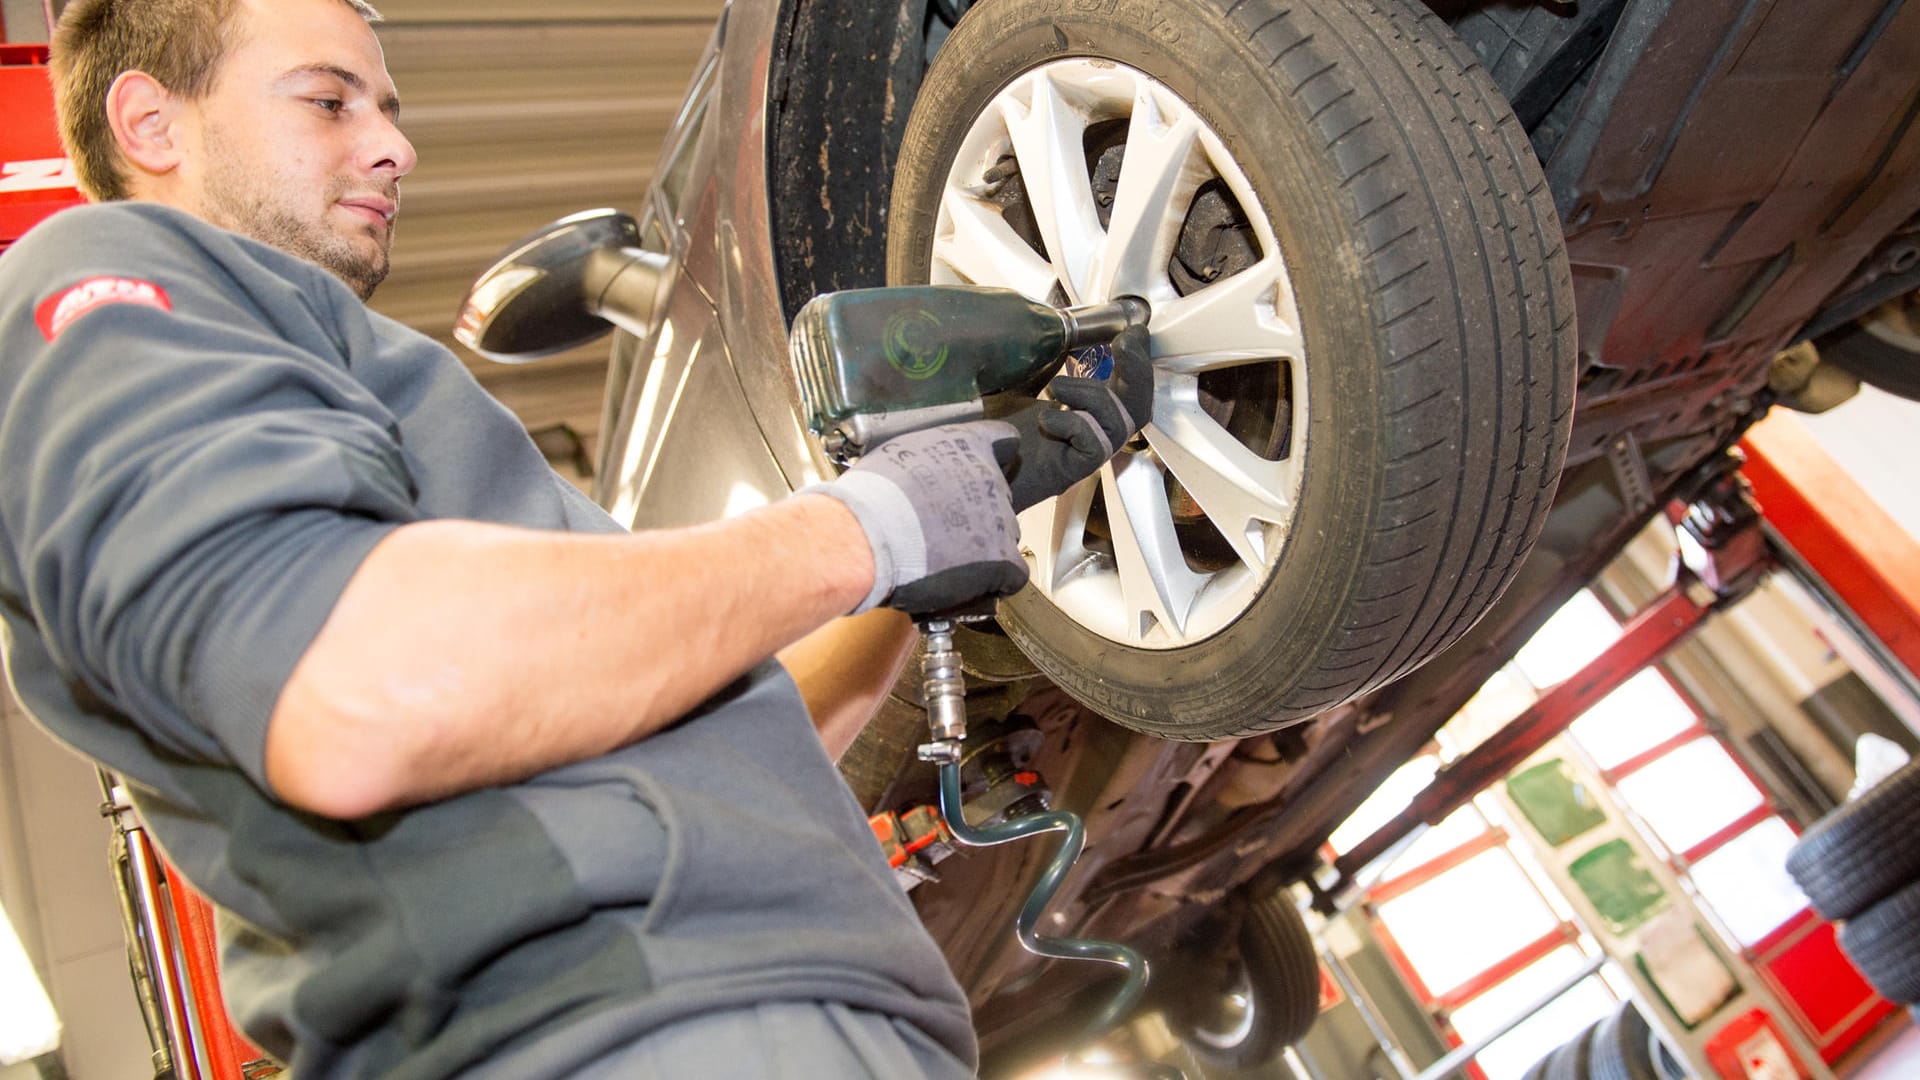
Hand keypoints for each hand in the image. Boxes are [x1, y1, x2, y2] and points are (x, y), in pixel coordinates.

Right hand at [802, 421, 1028, 615]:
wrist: (869, 537)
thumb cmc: (872, 499)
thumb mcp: (895, 456)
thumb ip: (924, 460)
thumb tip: (921, 475)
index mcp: (966, 447)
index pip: (1003, 440)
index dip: (998, 453)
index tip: (994, 460)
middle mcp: (990, 479)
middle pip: (999, 495)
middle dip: (978, 510)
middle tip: (945, 525)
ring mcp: (1000, 521)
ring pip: (1005, 534)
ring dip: (984, 546)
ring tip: (949, 558)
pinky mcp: (1001, 560)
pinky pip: (1013, 574)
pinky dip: (998, 580)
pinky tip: (976, 583)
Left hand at [1002, 324, 1153, 510]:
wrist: (961, 465)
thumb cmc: (986, 429)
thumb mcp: (1019, 384)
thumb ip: (1042, 364)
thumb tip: (1056, 331)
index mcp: (1082, 415)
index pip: (1125, 391)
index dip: (1136, 362)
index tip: (1134, 331)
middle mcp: (1087, 436)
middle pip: (1138, 409)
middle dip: (1138, 372)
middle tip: (1124, 342)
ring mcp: (1078, 457)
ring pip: (1118, 422)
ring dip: (1092, 394)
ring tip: (1054, 388)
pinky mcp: (1068, 472)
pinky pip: (1095, 444)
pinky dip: (1074, 423)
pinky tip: (1044, 420)